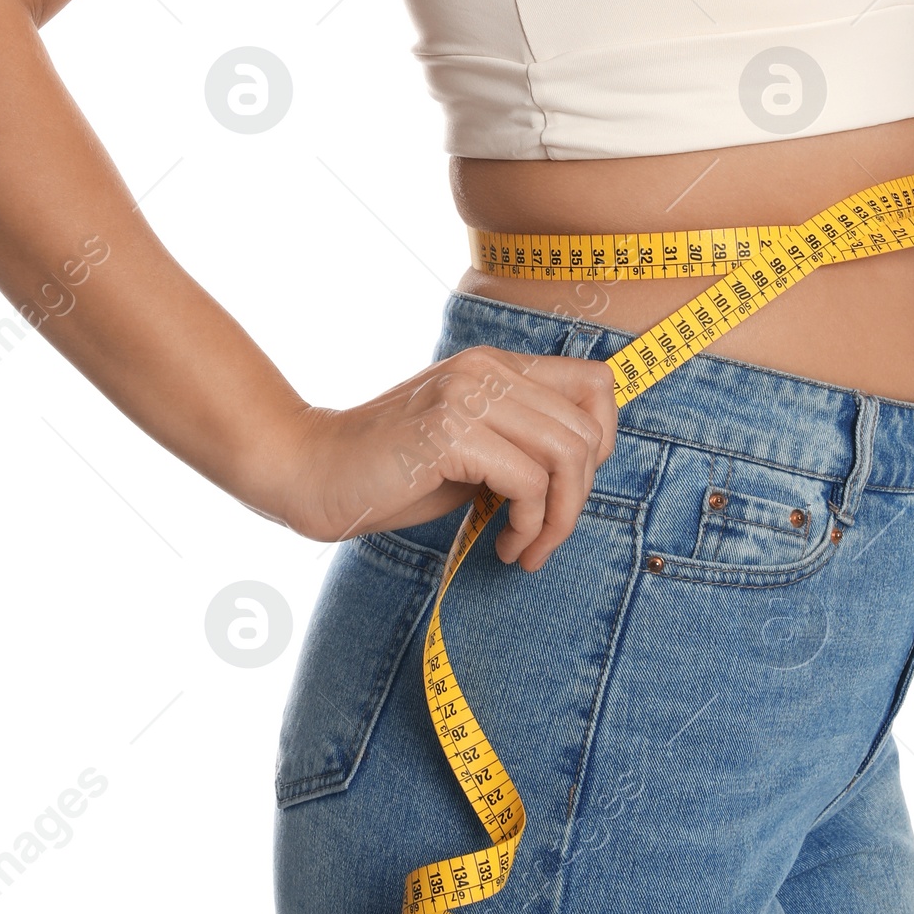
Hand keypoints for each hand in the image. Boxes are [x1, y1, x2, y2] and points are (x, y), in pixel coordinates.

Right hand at [274, 344, 618, 568]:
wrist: (310, 471)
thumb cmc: (389, 471)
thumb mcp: (469, 447)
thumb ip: (518, 443)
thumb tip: (582, 472)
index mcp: (494, 366)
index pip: (596, 383)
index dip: (604, 441)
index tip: (572, 488)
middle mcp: (486, 369)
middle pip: (587, 430)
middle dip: (580, 498)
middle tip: (544, 538)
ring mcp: (468, 395)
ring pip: (567, 455)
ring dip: (559, 517)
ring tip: (526, 547)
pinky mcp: (450, 430)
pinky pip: (527, 481)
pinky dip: (526, 524)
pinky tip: (500, 544)